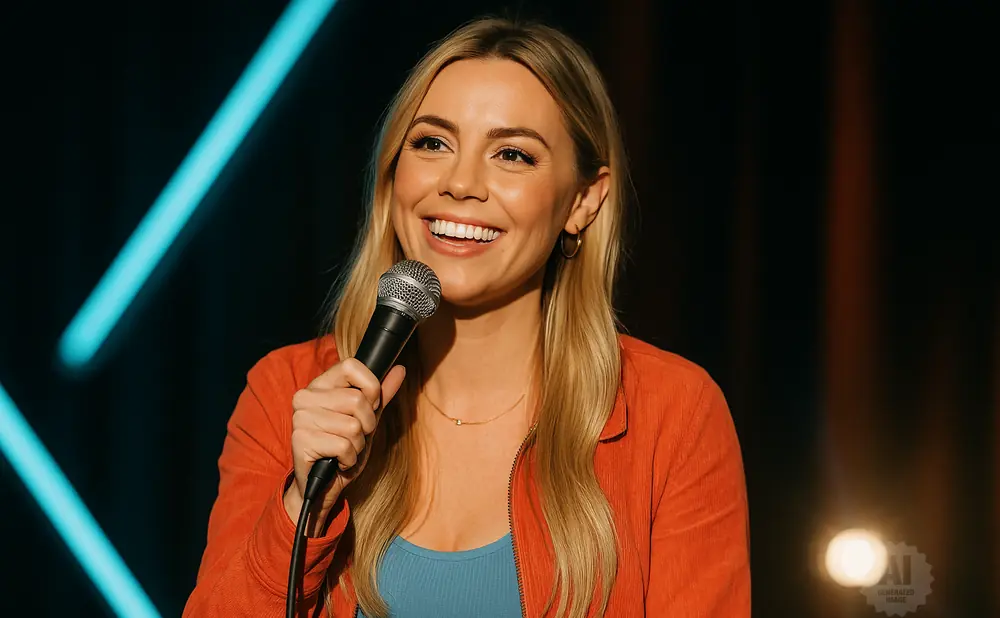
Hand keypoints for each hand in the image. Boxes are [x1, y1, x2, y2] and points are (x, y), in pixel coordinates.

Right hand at [282, 358, 405, 532]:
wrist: (323, 485)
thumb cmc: (343, 449)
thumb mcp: (367, 419)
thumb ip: (381, 394)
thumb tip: (400, 369)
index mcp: (320, 385)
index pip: (351, 366)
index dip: (370, 388)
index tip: (370, 406)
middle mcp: (305, 397)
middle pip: (357, 400)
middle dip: (367, 425)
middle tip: (355, 437)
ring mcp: (300, 418)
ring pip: (353, 426)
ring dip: (357, 445)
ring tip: (345, 450)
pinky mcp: (300, 440)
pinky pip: (343, 446)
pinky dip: (349, 459)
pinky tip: (337, 461)